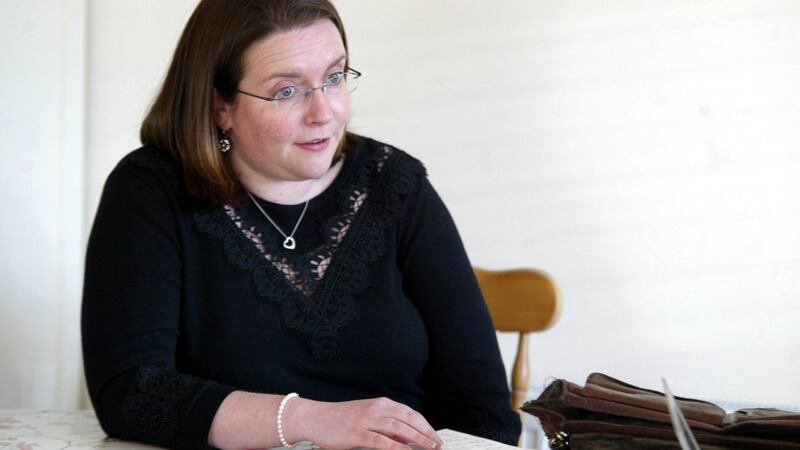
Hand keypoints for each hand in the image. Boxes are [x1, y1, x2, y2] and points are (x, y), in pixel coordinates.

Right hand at [286, 397, 443, 449]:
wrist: (315, 417)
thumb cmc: (341, 419)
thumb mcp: (367, 418)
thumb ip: (387, 426)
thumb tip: (407, 438)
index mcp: (381, 404)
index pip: (410, 413)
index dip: (425, 425)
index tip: (435, 436)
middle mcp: (376, 409)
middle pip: (408, 419)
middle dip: (426, 432)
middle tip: (437, 444)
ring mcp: (366, 420)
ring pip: (398, 428)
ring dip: (416, 438)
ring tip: (428, 447)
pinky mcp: (357, 433)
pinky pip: (381, 440)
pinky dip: (396, 446)